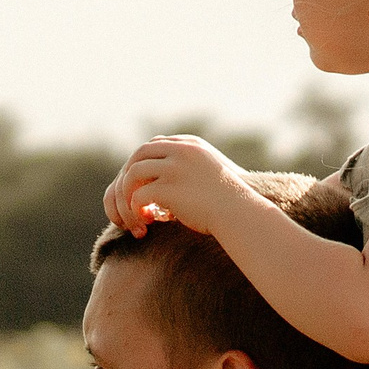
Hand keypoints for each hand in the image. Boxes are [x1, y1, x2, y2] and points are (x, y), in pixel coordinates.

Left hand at [101, 135, 243, 237]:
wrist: (242, 214)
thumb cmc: (231, 202)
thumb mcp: (210, 176)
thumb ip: (188, 171)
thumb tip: (164, 188)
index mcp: (190, 144)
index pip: (153, 146)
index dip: (142, 166)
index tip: (142, 188)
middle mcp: (180, 150)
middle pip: (138, 155)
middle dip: (128, 179)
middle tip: (129, 203)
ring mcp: (174, 168)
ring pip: (131, 175)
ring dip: (127, 198)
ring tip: (135, 217)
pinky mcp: (169, 188)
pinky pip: (138, 196)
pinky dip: (135, 211)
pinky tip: (146, 224)